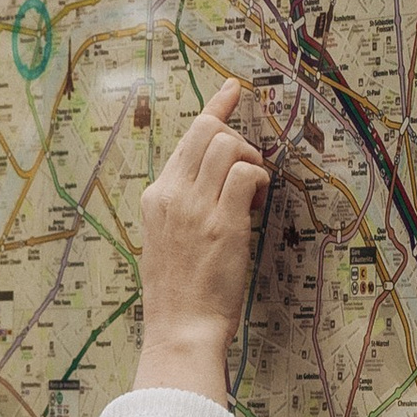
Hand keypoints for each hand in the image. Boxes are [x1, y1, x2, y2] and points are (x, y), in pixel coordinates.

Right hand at [133, 79, 269, 401]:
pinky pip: (248, 174)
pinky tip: (258, 203)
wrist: (180, 326)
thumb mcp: (164, 240)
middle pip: (206, 131)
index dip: (213, 110)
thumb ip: (181, 206)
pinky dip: (261, 181)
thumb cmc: (177, 292)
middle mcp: (172, 194)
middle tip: (251, 158)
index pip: (185, 139)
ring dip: (251, 159)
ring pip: (229, 146)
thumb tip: (211, 182)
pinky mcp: (223, 223)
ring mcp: (196, 207)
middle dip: (236, 132)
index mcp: (156, 196)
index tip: (230, 90)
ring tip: (254, 190)